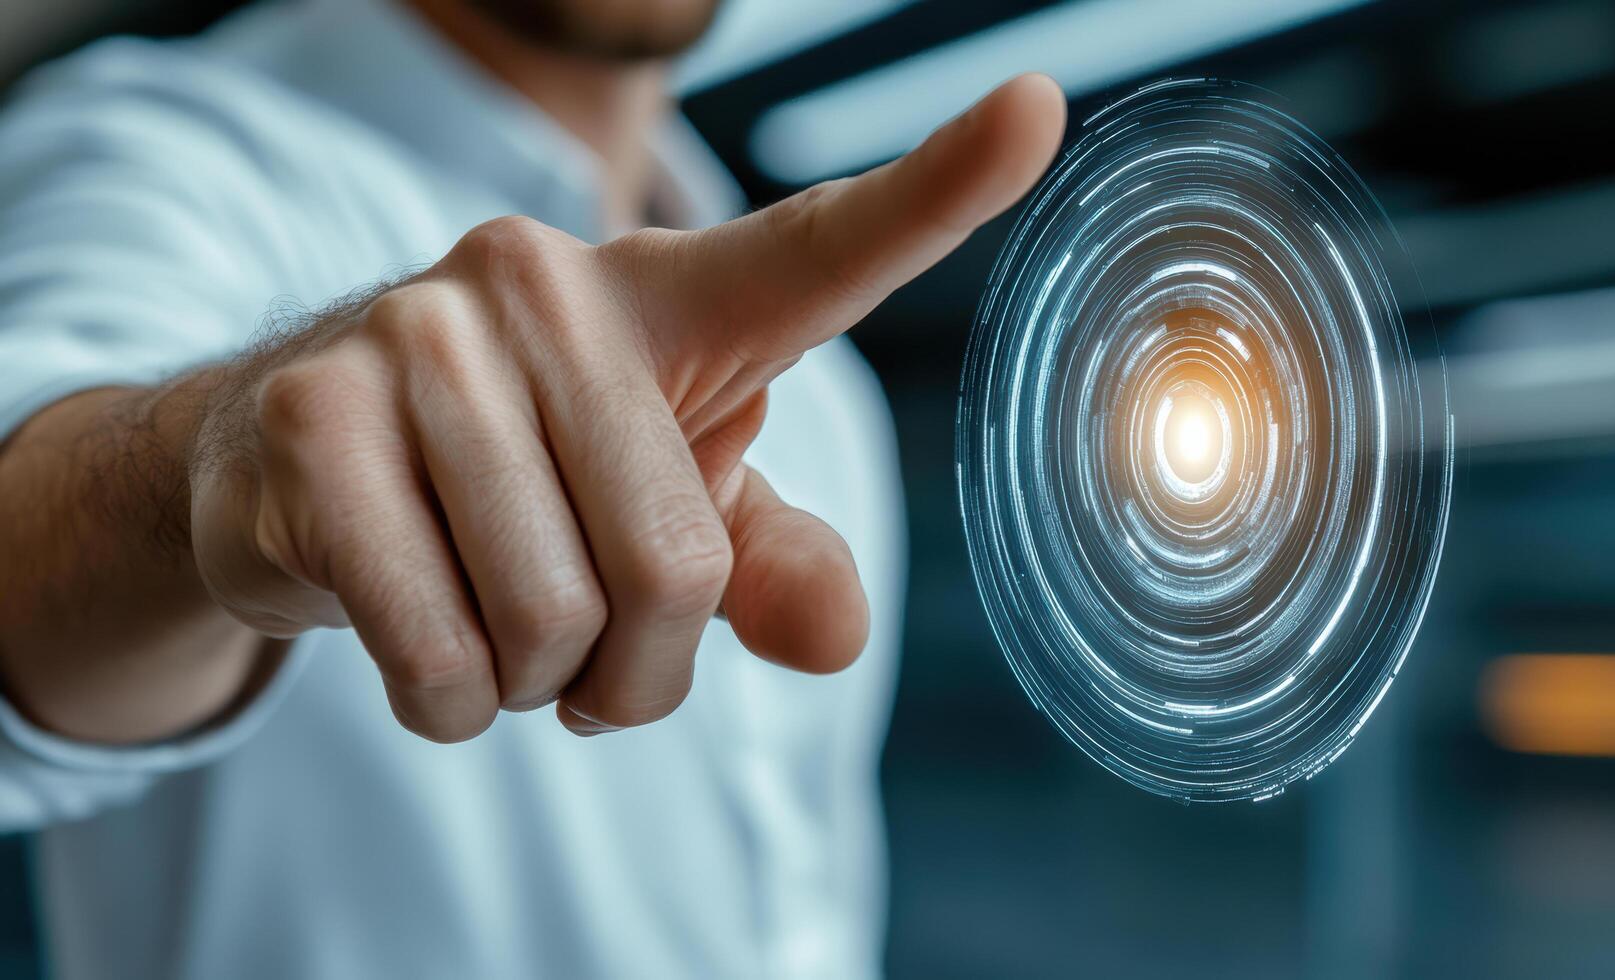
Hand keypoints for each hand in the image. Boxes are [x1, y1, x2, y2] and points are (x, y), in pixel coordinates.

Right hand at [186, 74, 1064, 741]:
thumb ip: (755, 560)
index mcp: (666, 296)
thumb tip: (838, 636)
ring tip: (496, 635)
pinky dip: (449, 704)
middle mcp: (543, 285)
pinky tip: (424, 645)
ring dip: (536, 688)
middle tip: (586, 663)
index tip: (1039, 106)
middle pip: (674, 565)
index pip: (816, 250)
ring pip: (551, 621)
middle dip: (635, 673)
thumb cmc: (512, 484)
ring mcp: (416, 338)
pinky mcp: (311, 420)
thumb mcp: (655, 519)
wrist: (286, 467)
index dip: (939, 187)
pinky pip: (437, 650)